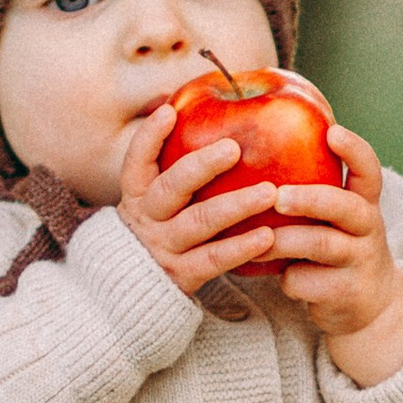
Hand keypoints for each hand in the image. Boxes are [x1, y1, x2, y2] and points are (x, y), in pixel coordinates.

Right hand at [115, 99, 282, 295]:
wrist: (132, 290)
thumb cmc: (160, 228)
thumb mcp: (156, 198)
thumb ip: (177, 164)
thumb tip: (202, 114)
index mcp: (137, 193)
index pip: (136, 161)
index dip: (150, 136)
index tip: (169, 112)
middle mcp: (147, 218)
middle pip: (171, 187)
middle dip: (202, 166)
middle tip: (234, 148)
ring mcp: (164, 247)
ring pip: (199, 222)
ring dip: (235, 205)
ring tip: (269, 192)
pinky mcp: (182, 275)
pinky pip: (214, 259)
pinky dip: (241, 247)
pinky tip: (269, 236)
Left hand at [260, 124, 402, 385]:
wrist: (370, 304)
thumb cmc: (337, 245)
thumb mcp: (337, 218)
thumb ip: (315, 191)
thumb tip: (254, 148)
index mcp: (364, 202)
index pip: (369, 169)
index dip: (353, 149)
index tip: (332, 132)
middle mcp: (367, 227)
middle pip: (345, 206)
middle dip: (309, 199)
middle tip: (277, 196)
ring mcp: (359, 260)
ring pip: (319, 244)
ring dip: (282, 241)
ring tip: (256, 240)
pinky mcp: (345, 292)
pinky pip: (304, 281)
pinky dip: (283, 278)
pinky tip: (271, 275)